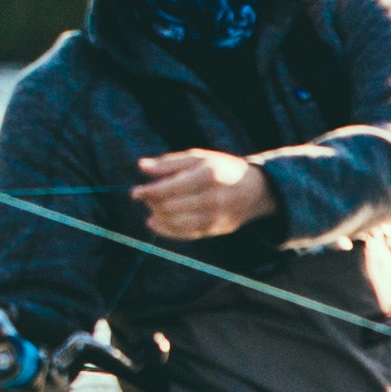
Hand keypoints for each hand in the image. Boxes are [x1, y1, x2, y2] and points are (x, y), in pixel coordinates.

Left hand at [132, 149, 279, 241]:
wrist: (255, 190)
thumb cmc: (221, 169)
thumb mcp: (199, 158)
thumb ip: (169, 163)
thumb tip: (141, 167)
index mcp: (208, 175)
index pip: (171, 188)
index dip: (149, 192)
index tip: (135, 192)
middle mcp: (213, 198)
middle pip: (171, 206)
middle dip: (153, 203)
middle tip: (146, 196)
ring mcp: (215, 217)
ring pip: (175, 223)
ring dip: (157, 216)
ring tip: (152, 208)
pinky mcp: (214, 230)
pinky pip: (184, 234)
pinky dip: (165, 229)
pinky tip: (154, 222)